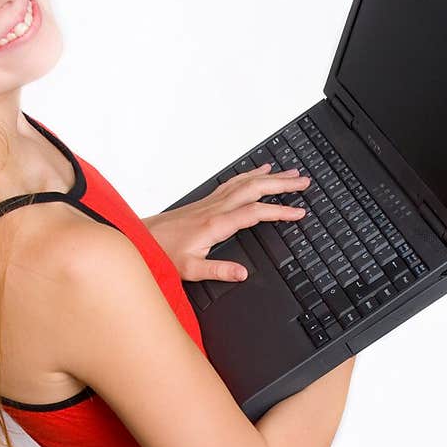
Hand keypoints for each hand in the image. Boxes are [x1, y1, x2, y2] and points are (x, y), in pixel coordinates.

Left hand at [143, 164, 312, 283]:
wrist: (143, 238)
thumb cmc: (163, 253)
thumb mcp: (190, 269)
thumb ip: (218, 271)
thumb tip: (242, 274)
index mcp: (216, 224)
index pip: (255, 213)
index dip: (279, 212)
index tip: (298, 212)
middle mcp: (216, 207)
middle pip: (255, 189)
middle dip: (282, 184)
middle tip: (304, 181)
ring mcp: (212, 201)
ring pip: (246, 182)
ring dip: (270, 176)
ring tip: (291, 172)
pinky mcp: (207, 201)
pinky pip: (234, 182)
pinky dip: (251, 175)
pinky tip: (260, 172)